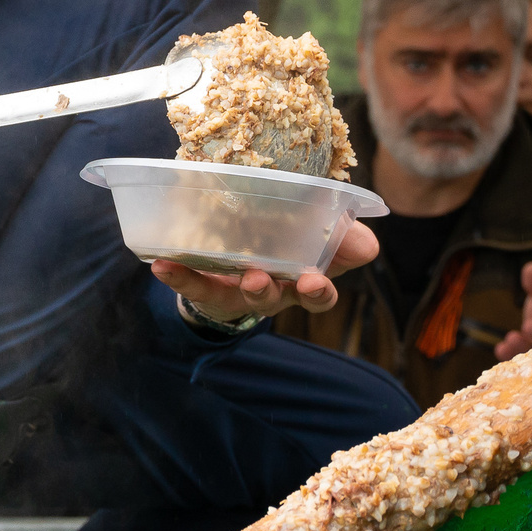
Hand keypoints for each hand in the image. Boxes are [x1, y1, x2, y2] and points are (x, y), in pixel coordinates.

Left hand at [155, 219, 378, 322]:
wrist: (226, 265)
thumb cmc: (276, 243)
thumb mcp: (309, 234)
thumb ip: (338, 232)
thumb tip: (367, 239)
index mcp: (307, 276)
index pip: (327, 286)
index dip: (331, 285)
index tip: (333, 272)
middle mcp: (281, 290)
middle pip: (300, 298)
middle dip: (308, 292)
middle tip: (307, 282)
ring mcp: (245, 293)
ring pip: (254, 297)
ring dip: (257, 288)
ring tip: (251, 276)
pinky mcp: (209, 292)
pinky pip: (195, 287)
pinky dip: (180, 277)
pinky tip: (163, 264)